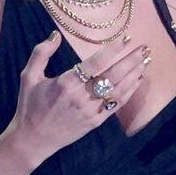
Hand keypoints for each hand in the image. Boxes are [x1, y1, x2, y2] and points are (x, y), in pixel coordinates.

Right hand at [2, 33, 149, 163]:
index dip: (113, 50)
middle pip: (113, 75)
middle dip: (131, 60)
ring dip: (134, 74)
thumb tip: (55, 35)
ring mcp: (90, 110)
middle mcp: (81, 96)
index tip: (126, 38)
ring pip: (118, 90)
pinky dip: (129, 92)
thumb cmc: (30, 106)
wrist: (33, 139)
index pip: (95, 62)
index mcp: (66, 83)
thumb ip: (41, 53)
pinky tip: (137, 80)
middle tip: (144, 48)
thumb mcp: (29, 77)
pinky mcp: (95, 122)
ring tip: (146, 61)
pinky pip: (116, 105)